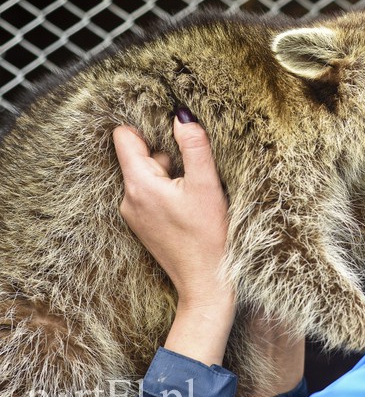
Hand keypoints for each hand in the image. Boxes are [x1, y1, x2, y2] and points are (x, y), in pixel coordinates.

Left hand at [113, 111, 233, 364]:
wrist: (205, 282)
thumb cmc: (208, 236)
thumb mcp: (206, 185)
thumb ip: (194, 146)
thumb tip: (181, 115)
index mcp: (139, 184)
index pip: (124, 137)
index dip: (148, 127)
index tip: (171, 134)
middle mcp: (129, 198)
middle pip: (141, 156)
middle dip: (167, 155)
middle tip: (194, 172)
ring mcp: (134, 214)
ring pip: (148, 175)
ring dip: (170, 175)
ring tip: (195, 192)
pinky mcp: (144, 225)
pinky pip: (151, 194)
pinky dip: (169, 193)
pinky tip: (189, 207)